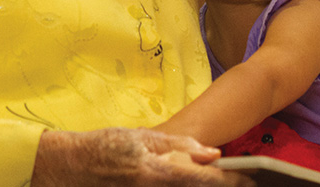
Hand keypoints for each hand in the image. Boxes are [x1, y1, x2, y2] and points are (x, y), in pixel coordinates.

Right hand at [31, 127, 255, 185]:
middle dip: (221, 186)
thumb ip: (178, 146)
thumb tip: (212, 153)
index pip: (209, 182)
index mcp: (160, 173)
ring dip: (202, 186)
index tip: (252, 179)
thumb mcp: (141, 137)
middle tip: (240, 180)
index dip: (235, 181)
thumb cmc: (103, 148)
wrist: (67, 169)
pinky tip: (183, 181)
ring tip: (213, 179)